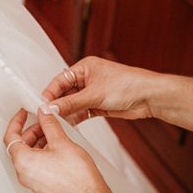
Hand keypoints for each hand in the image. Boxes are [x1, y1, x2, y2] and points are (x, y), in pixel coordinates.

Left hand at [3, 108, 102, 192]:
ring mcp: (32, 181)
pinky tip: (55, 145)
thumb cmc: (77, 176)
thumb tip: (44, 113)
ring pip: (28, 155)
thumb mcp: (61, 142)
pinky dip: (41, 152)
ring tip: (53, 132)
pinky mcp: (41, 185)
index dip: (17, 121)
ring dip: (38, 141)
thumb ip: (49, 124)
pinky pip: (35, 164)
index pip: (11, 136)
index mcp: (23, 162)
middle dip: (31, 130)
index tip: (24, 113)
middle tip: (44, 120)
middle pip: (19, 145)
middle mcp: (23, 173)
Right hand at [43, 56, 159, 124]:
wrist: (149, 96)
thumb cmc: (128, 85)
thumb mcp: (94, 94)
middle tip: (48, 117)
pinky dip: (76, 118)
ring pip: (73, 104)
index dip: (51, 94)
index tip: (43, 106)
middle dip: (57, 105)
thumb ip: (71, 103)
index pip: (60, 80)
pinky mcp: (98, 105)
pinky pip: (82, 112)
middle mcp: (87, 79)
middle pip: (65, 93)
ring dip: (66, 113)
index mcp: (84, 68)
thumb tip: (51, 108)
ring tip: (57, 123)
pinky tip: (69, 124)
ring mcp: (92, 92)